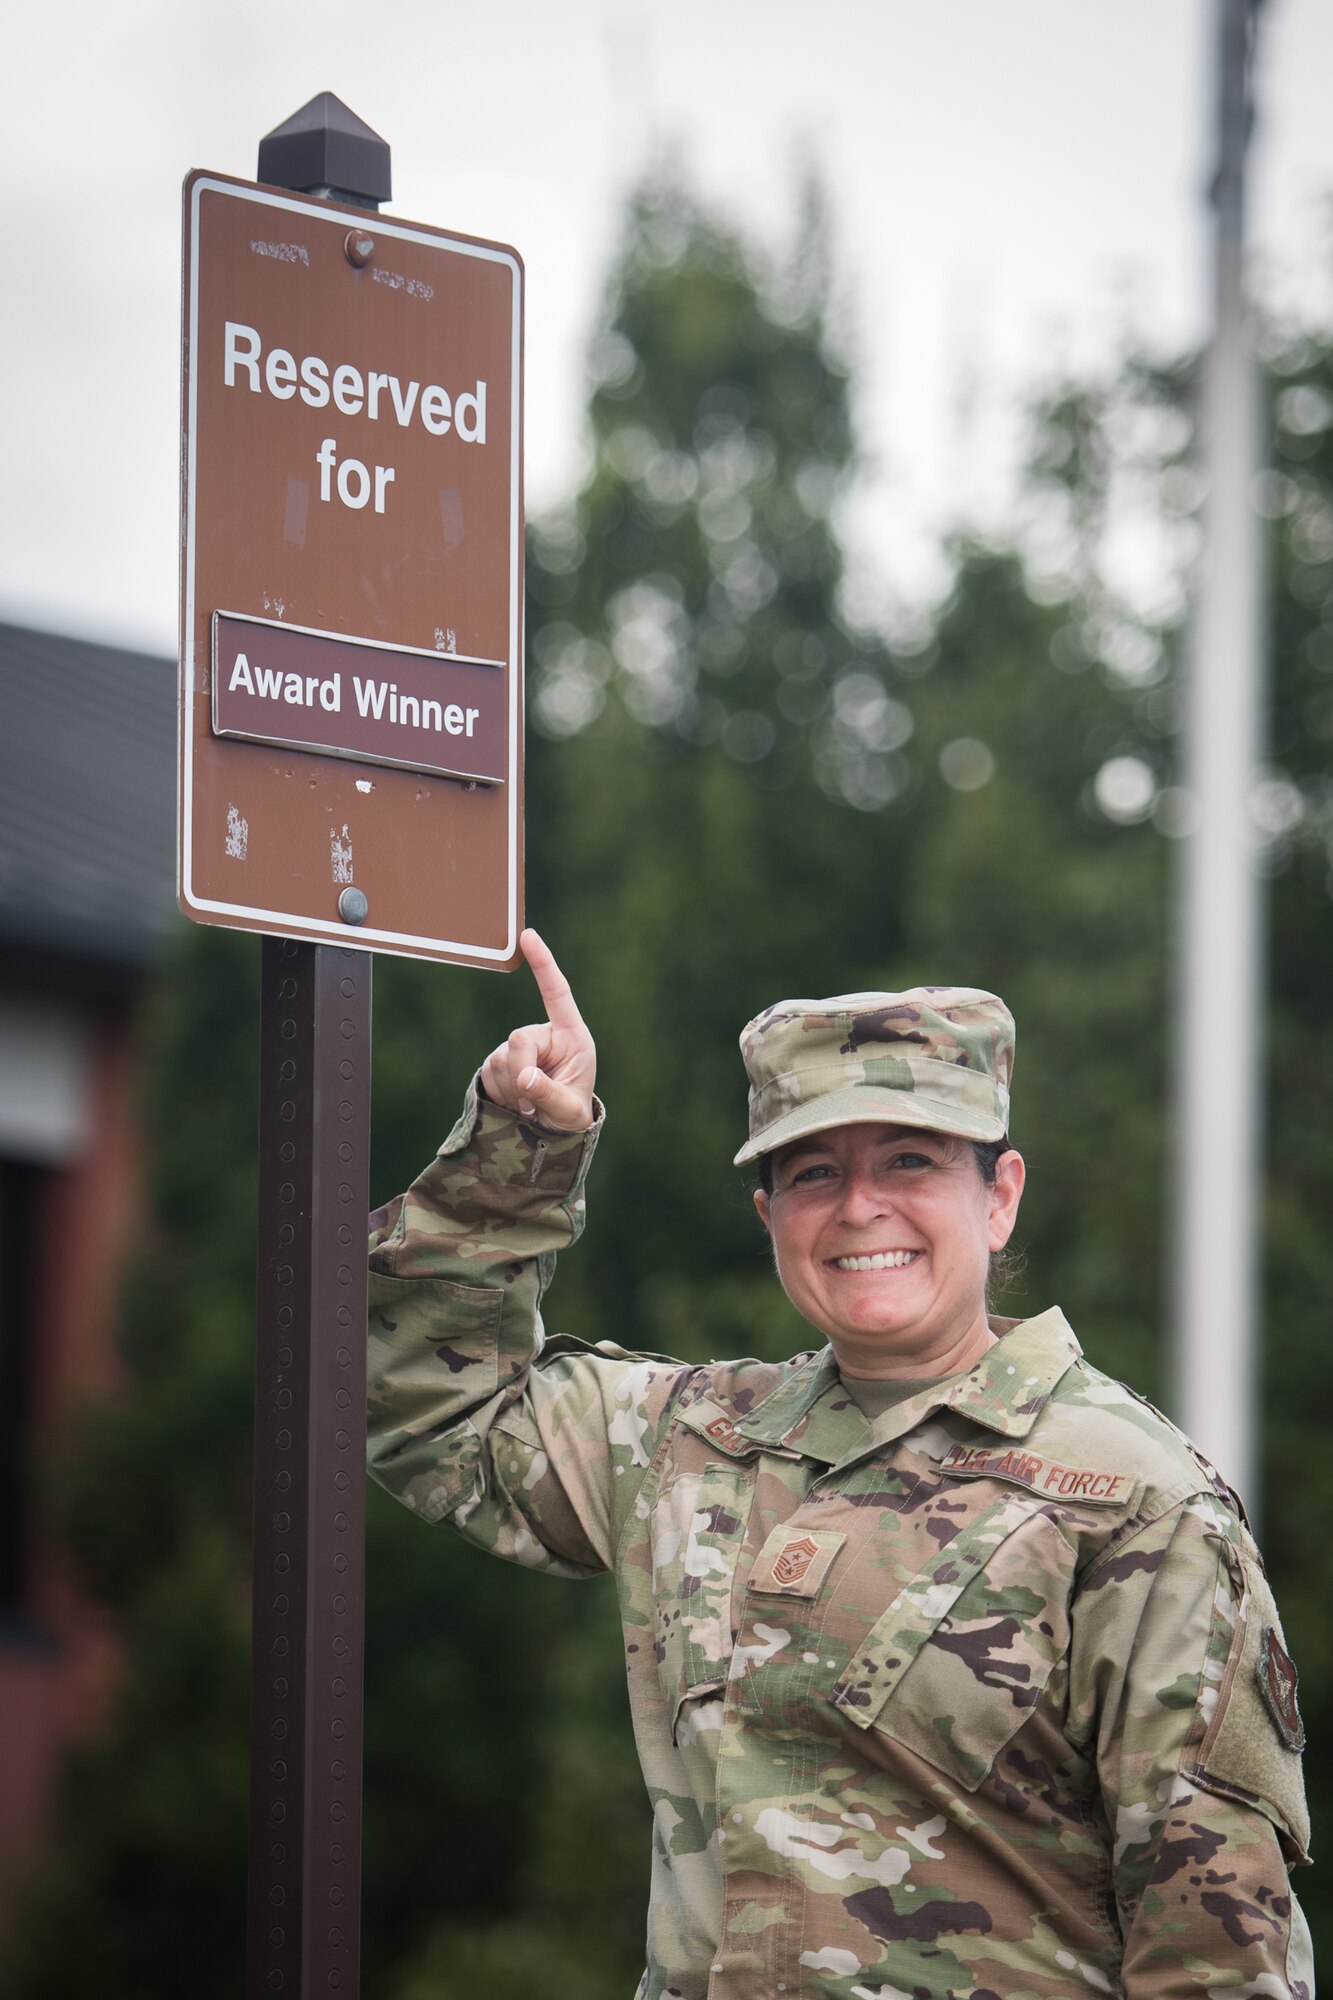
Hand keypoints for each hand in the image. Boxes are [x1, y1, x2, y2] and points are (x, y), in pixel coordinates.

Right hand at [479, 929, 596, 1132]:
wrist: (552, 1130)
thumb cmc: (570, 1112)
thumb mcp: (569, 1110)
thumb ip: (549, 1094)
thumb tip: (524, 1078)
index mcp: (571, 1035)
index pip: (557, 993)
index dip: (543, 964)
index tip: (528, 936)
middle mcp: (543, 1034)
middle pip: (518, 1038)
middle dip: (520, 1073)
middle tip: (530, 1106)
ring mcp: (518, 1046)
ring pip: (499, 1059)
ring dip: (510, 1090)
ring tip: (529, 1107)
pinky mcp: (498, 1060)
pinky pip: (487, 1072)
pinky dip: (500, 1093)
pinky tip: (514, 1104)